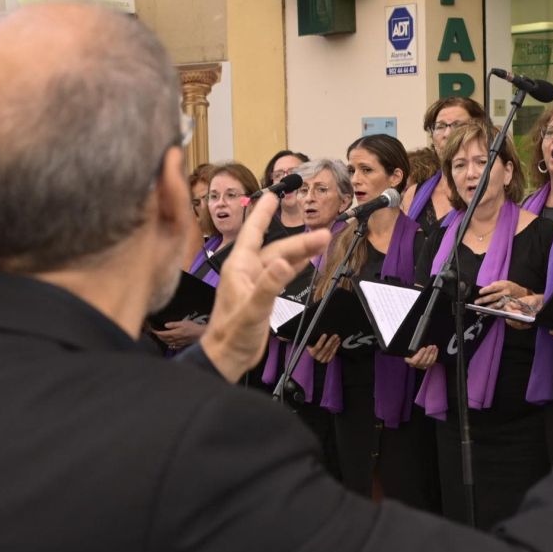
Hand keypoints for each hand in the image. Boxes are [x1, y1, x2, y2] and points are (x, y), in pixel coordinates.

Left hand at [151, 318, 204, 348]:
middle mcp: (175, 339)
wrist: (201, 334)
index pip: (162, 334)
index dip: (156, 332)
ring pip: (167, 343)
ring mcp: (178, 343)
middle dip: (158, 336)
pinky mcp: (182, 345)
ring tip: (160, 337)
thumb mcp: (183, 323)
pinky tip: (169, 343)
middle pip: (164, 339)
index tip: (152, 330)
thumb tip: (165, 325)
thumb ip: (174, 324)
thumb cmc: (193, 327)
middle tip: (155, 333)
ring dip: (163, 340)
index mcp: (174, 333)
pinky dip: (169, 344)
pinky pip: (173, 345)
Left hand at [198, 196, 330, 383]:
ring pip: (281, 259)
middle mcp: (246, 270)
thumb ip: (269, 286)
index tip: (273, 194)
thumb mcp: (252, 309)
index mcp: (239, 267)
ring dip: (301, 251)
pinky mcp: (262, 295)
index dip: (264, 212)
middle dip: (301, 240)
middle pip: (277, 247)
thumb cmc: (231, 336)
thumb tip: (285, 262)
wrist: (227, 357)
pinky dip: (295, 265)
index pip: (253, 231)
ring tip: (323, 241)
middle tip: (324, 233)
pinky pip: (281, 273)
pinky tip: (306, 261)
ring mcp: (254, 282)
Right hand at [308, 334, 341, 364]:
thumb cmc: (313, 346)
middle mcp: (317, 357)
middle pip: (325, 348)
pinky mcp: (327, 360)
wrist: (315, 353)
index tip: (325, 334)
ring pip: (330, 350)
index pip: (317, 347)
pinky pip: (333, 353)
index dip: (321, 340)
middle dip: (331, 341)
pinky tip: (337, 343)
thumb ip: (315, 339)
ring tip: (337, 338)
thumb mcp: (312, 343)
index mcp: (312, 352)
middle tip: (335, 335)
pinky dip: (336, 347)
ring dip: (335, 343)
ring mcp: (323, 359)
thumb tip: (324, 334)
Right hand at [406, 345, 438, 369]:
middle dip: (428, 352)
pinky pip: (432, 361)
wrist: (414, 355)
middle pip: (423, 361)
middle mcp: (416, 365)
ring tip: (434, 347)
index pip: (414, 361)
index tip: (424, 348)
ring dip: (432, 353)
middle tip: (430, 346)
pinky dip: (435, 355)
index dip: (420, 354)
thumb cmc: (412, 351)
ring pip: (428, 361)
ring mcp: (423, 366)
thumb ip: (407, 347)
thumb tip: (408, 341)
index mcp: (410, 362)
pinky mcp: (428, 365)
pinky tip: (436, 349)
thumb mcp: (409, 350)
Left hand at [475, 281, 532, 311]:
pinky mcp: (507, 307)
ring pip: (495, 305)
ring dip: (486, 309)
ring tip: (479, 311)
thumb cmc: (511, 287)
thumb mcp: (505, 282)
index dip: (487, 290)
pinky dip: (492, 313)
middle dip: (484, 300)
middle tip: (476, 302)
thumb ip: (496, 285)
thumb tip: (486, 288)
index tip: (480, 292)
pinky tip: (485, 314)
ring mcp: (507, 301)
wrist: (522, 294)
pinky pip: (498, 310)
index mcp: (504, 286)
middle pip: (493, 297)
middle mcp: (505, 294)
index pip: (494, 287)